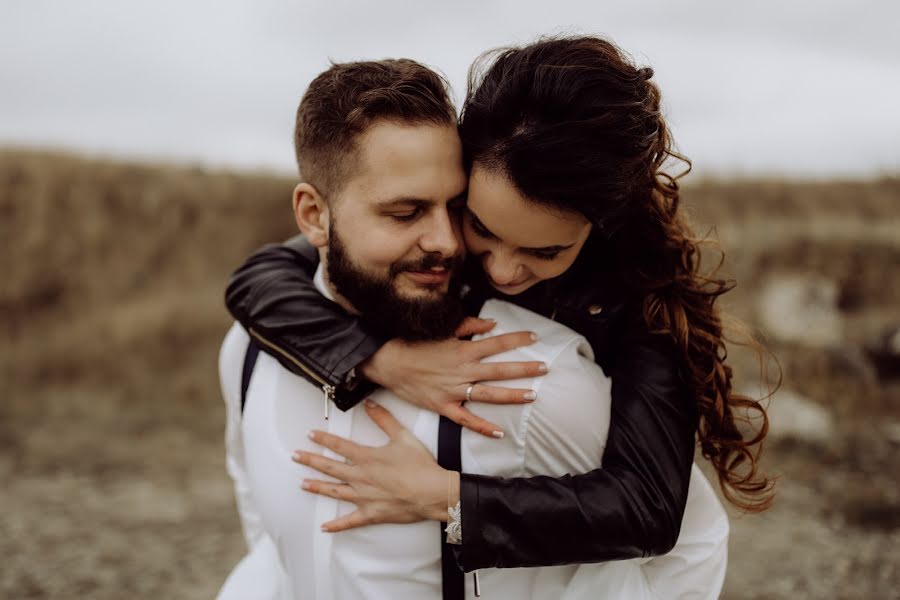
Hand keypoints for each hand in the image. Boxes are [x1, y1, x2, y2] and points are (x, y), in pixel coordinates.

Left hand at [293, 401, 457, 531]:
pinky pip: (350, 521)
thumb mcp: (402, 436)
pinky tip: (325, 527)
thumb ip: (384, 419)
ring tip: (302, 484)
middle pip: (330, 467)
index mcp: (367, 458)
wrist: (432, 492)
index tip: (310, 435)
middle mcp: (361, 477)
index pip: (339, 446)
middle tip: (295, 456)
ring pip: (335, 491)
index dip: (323, 439)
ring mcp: (364, 497)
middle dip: (311, 460)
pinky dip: (337, 525)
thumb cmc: (420, 466)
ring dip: (317, 487)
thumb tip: (369, 404)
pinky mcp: (371, 514)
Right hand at [361, 317, 547, 437]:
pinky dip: (482, 427)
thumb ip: (469, 326)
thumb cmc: (413, 343)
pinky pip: (465, 419)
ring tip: (532, 395)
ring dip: (511, 395)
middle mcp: (462, 370)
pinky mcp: (442, 406)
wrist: (387, 361)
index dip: (517, 340)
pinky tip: (499, 432)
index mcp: (462, 349)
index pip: (496, 343)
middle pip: (499, 369)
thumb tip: (492, 324)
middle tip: (545, 369)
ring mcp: (453, 390)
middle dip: (524, 369)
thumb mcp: (442, 329)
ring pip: (488, 394)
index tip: (534, 337)